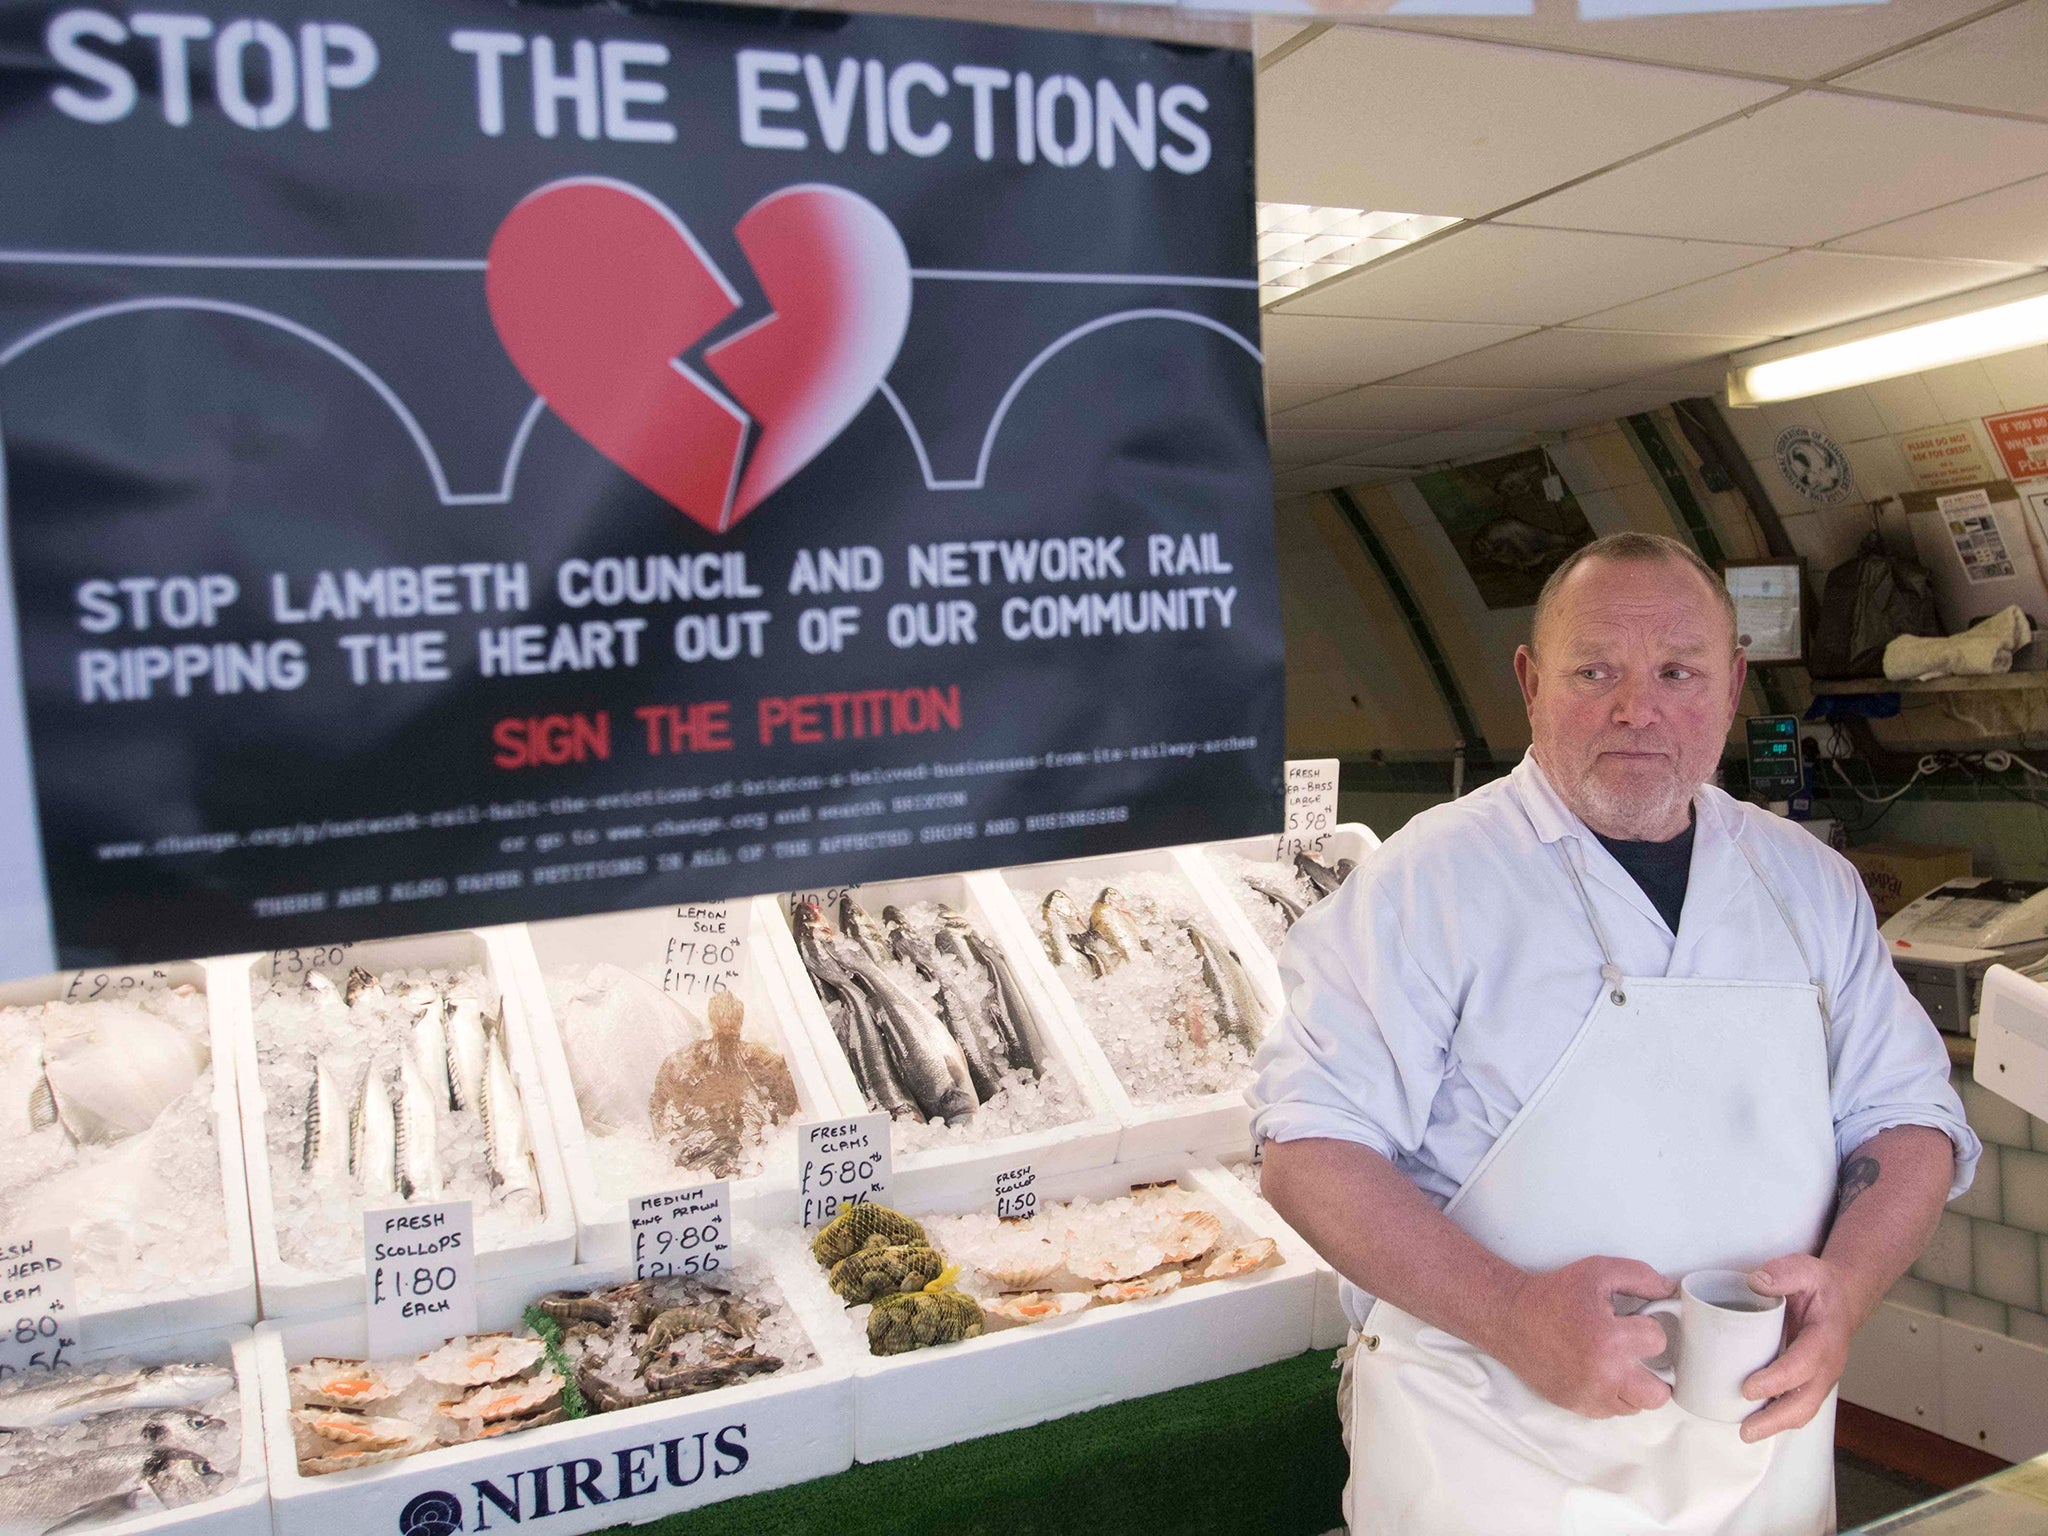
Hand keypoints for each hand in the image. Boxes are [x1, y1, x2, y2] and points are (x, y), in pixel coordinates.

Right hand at [1497, 1257, 1676, 1418]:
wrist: (1511, 1318)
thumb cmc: (1554, 1294)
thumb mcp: (1597, 1272)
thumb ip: (1639, 1276)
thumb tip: (1669, 1290)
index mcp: (1609, 1338)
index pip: (1658, 1341)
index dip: (1648, 1327)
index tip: (1633, 1321)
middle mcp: (1603, 1374)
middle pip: (1658, 1394)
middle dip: (1656, 1372)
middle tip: (1639, 1355)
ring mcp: (1589, 1394)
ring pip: (1636, 1406)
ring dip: (1634, 1385)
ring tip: (1619, 1363)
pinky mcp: (1576, 1405)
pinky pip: (1612, 1412)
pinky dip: (1613, 1395)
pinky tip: (1601, 1373)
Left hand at [1740, 1254, 1858, 1442]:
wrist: (1843, 1296)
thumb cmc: (1822, 1286)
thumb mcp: (1804, 1269)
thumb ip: (1782, 1273)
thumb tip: (1756, 1282)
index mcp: (1826, 1338)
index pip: (1803, 1364)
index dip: (1777, 1380)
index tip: (1749, 1388)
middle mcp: (1827, 1364)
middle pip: (1805, 1401)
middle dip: (1776, 1419)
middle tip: (1746, 1429)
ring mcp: (1821, 1377)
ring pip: (1802, 1409)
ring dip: (1776, 1424)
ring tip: (1746, 1432)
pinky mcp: (1811, 1381)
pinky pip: (1797, 1404)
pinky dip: (1778, 1416)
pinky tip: (1753, 1418)